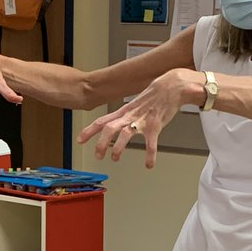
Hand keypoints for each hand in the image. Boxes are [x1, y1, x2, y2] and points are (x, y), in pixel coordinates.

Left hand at [77, 67, 193, 168]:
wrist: (171, 85)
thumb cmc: (154, 96)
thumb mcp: (134, 105)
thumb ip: (125, 115)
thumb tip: (114, 124)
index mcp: (124, 112)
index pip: (102, 121)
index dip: (89, 131)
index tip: (80, 140)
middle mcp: (130, 116)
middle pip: (109, 128)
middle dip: (101, 142)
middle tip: (98, 156)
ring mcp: (142, 120)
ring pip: (125, 134)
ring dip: (118, 147)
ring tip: (115, 158)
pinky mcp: (156, 125)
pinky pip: (151, 142)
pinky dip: (150, 154)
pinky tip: (149, 164)